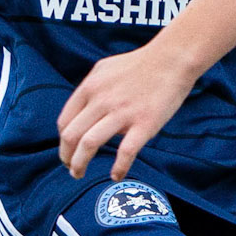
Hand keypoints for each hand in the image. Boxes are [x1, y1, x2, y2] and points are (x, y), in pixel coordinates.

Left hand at [57, 42, 195, 179]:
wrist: (172, 59)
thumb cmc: (141, 64)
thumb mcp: (105, 69)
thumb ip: (91, 90)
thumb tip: (82, 110)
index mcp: (90, 88)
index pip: (65, 122)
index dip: (63, 142)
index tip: (68, 151)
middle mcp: (102, 100)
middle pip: (71, 136)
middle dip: (66, 157)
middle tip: (71, 168)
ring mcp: (122, 113)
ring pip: (89, 145)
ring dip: (79, 164)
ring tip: (79, 174)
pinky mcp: (144, 124)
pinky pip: (125, 153)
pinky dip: (118, 169)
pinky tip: (116, 176)